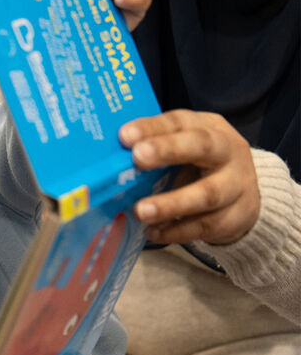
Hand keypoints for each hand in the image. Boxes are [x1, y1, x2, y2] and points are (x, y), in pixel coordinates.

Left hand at [118, 110, 260, 244]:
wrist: (244, 196)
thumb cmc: (199, 165)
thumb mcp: (183, 149)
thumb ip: (155, 149)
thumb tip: (109, 158)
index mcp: (208, 127)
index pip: (179, 121)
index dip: (152, 128)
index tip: (124, 136)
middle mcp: (228, 151)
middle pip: (202, 146)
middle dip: (169, 150)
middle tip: (138, 157)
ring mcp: (237, 184)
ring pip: (207, 193)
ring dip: (171, 203)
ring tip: (141, 211)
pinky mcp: (238, 216)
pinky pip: (206, 225)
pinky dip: (177, 231)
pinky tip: (153, 232)